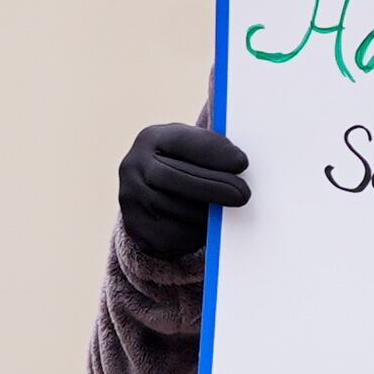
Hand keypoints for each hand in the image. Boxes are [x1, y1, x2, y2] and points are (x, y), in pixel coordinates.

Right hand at [118, 121, 250, 258]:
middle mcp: (133, 166)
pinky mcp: (136, 228)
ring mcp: (130, 199)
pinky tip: (207, 227)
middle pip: (174, 178)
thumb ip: (211, 151)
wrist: (153, 193)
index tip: (242, 163)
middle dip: (213, 187)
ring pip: (175, 209)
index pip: (183, 142)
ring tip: (227, 212)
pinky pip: (171, 235)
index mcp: (151, 138)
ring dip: (206, 213)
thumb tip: (239, 167)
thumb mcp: (192, 148)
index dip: (213, 152)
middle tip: (243, 195)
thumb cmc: (183, 164)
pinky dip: (195, 233)